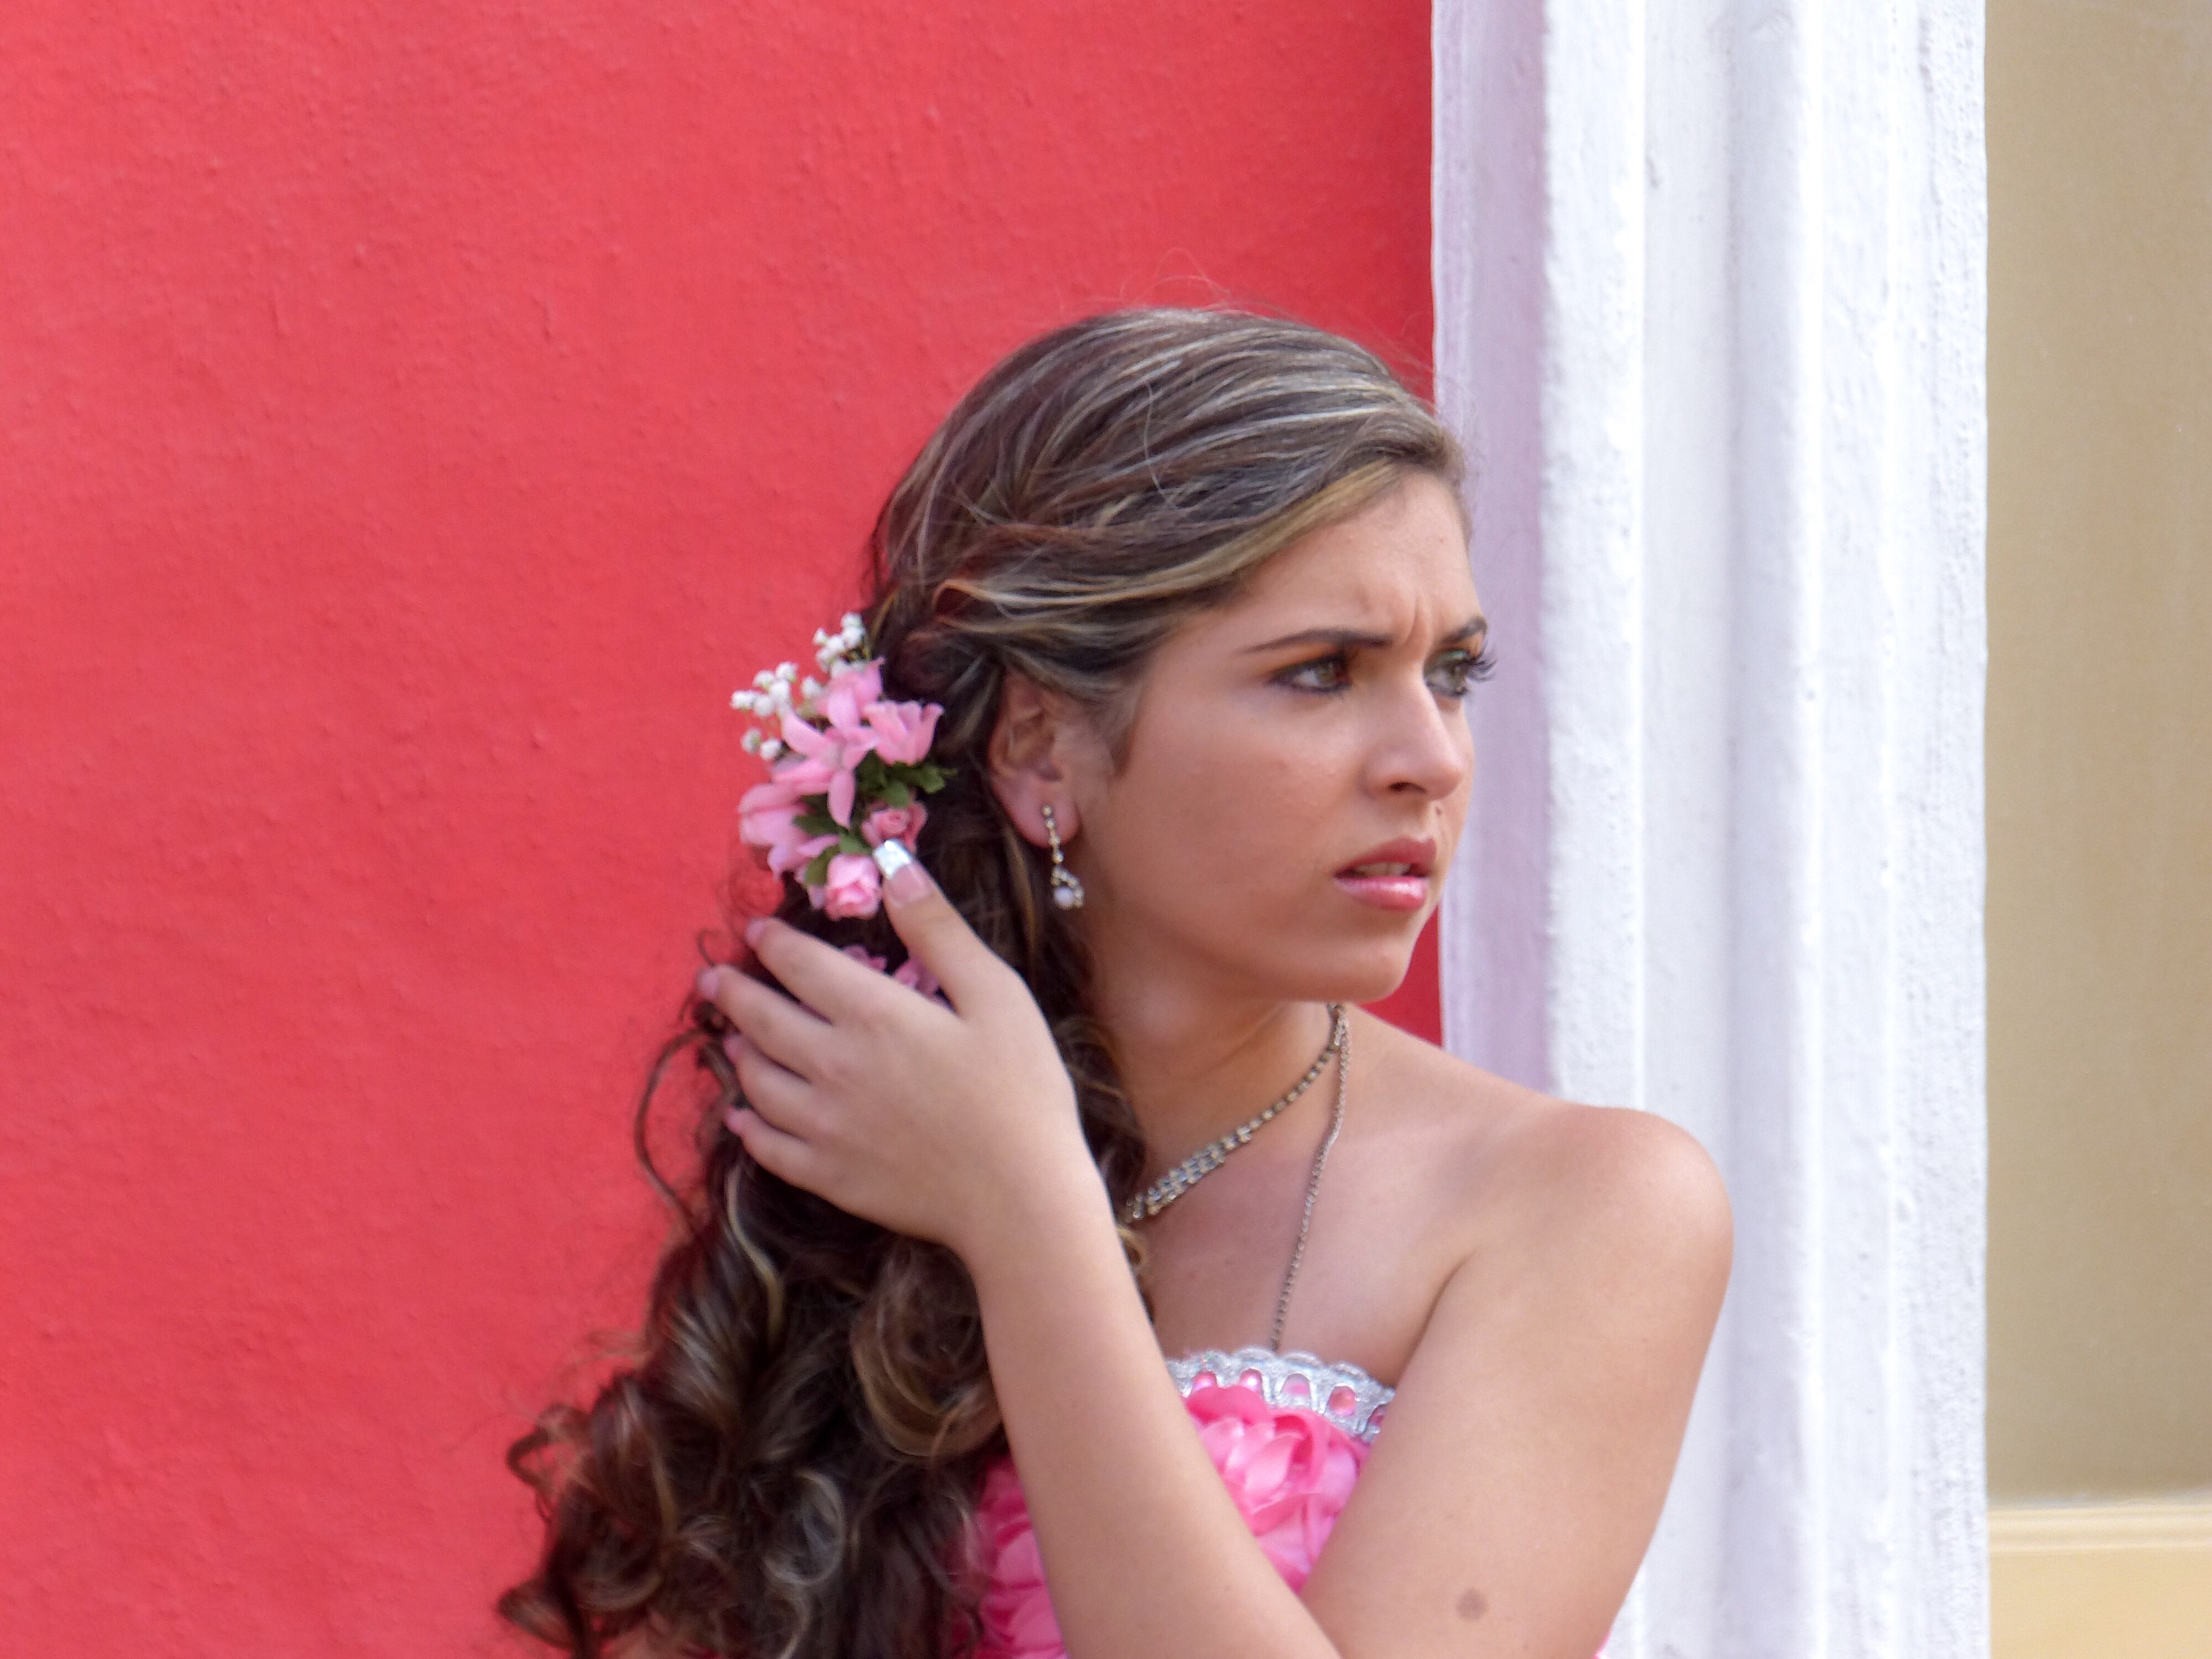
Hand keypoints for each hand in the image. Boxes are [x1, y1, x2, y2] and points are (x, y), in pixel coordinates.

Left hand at [698, 857, 1102, 1261]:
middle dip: (732, 992)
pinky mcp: (829, 1176)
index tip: (755, 931)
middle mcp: (833, 1067)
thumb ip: (939, 930)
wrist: (1021, 1200)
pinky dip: (746, 1126)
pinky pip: (767, 1148)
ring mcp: (824, 1127)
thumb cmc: (1021, 1090)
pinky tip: (741, 1117)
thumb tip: (895, 867)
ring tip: (727, 1039)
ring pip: (756, 1082)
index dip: (773, 943)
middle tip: (713, 978)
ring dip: (736, 1053)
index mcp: (873, 1015)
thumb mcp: (996, 994)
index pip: (801, 965)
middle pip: (762, 1020)